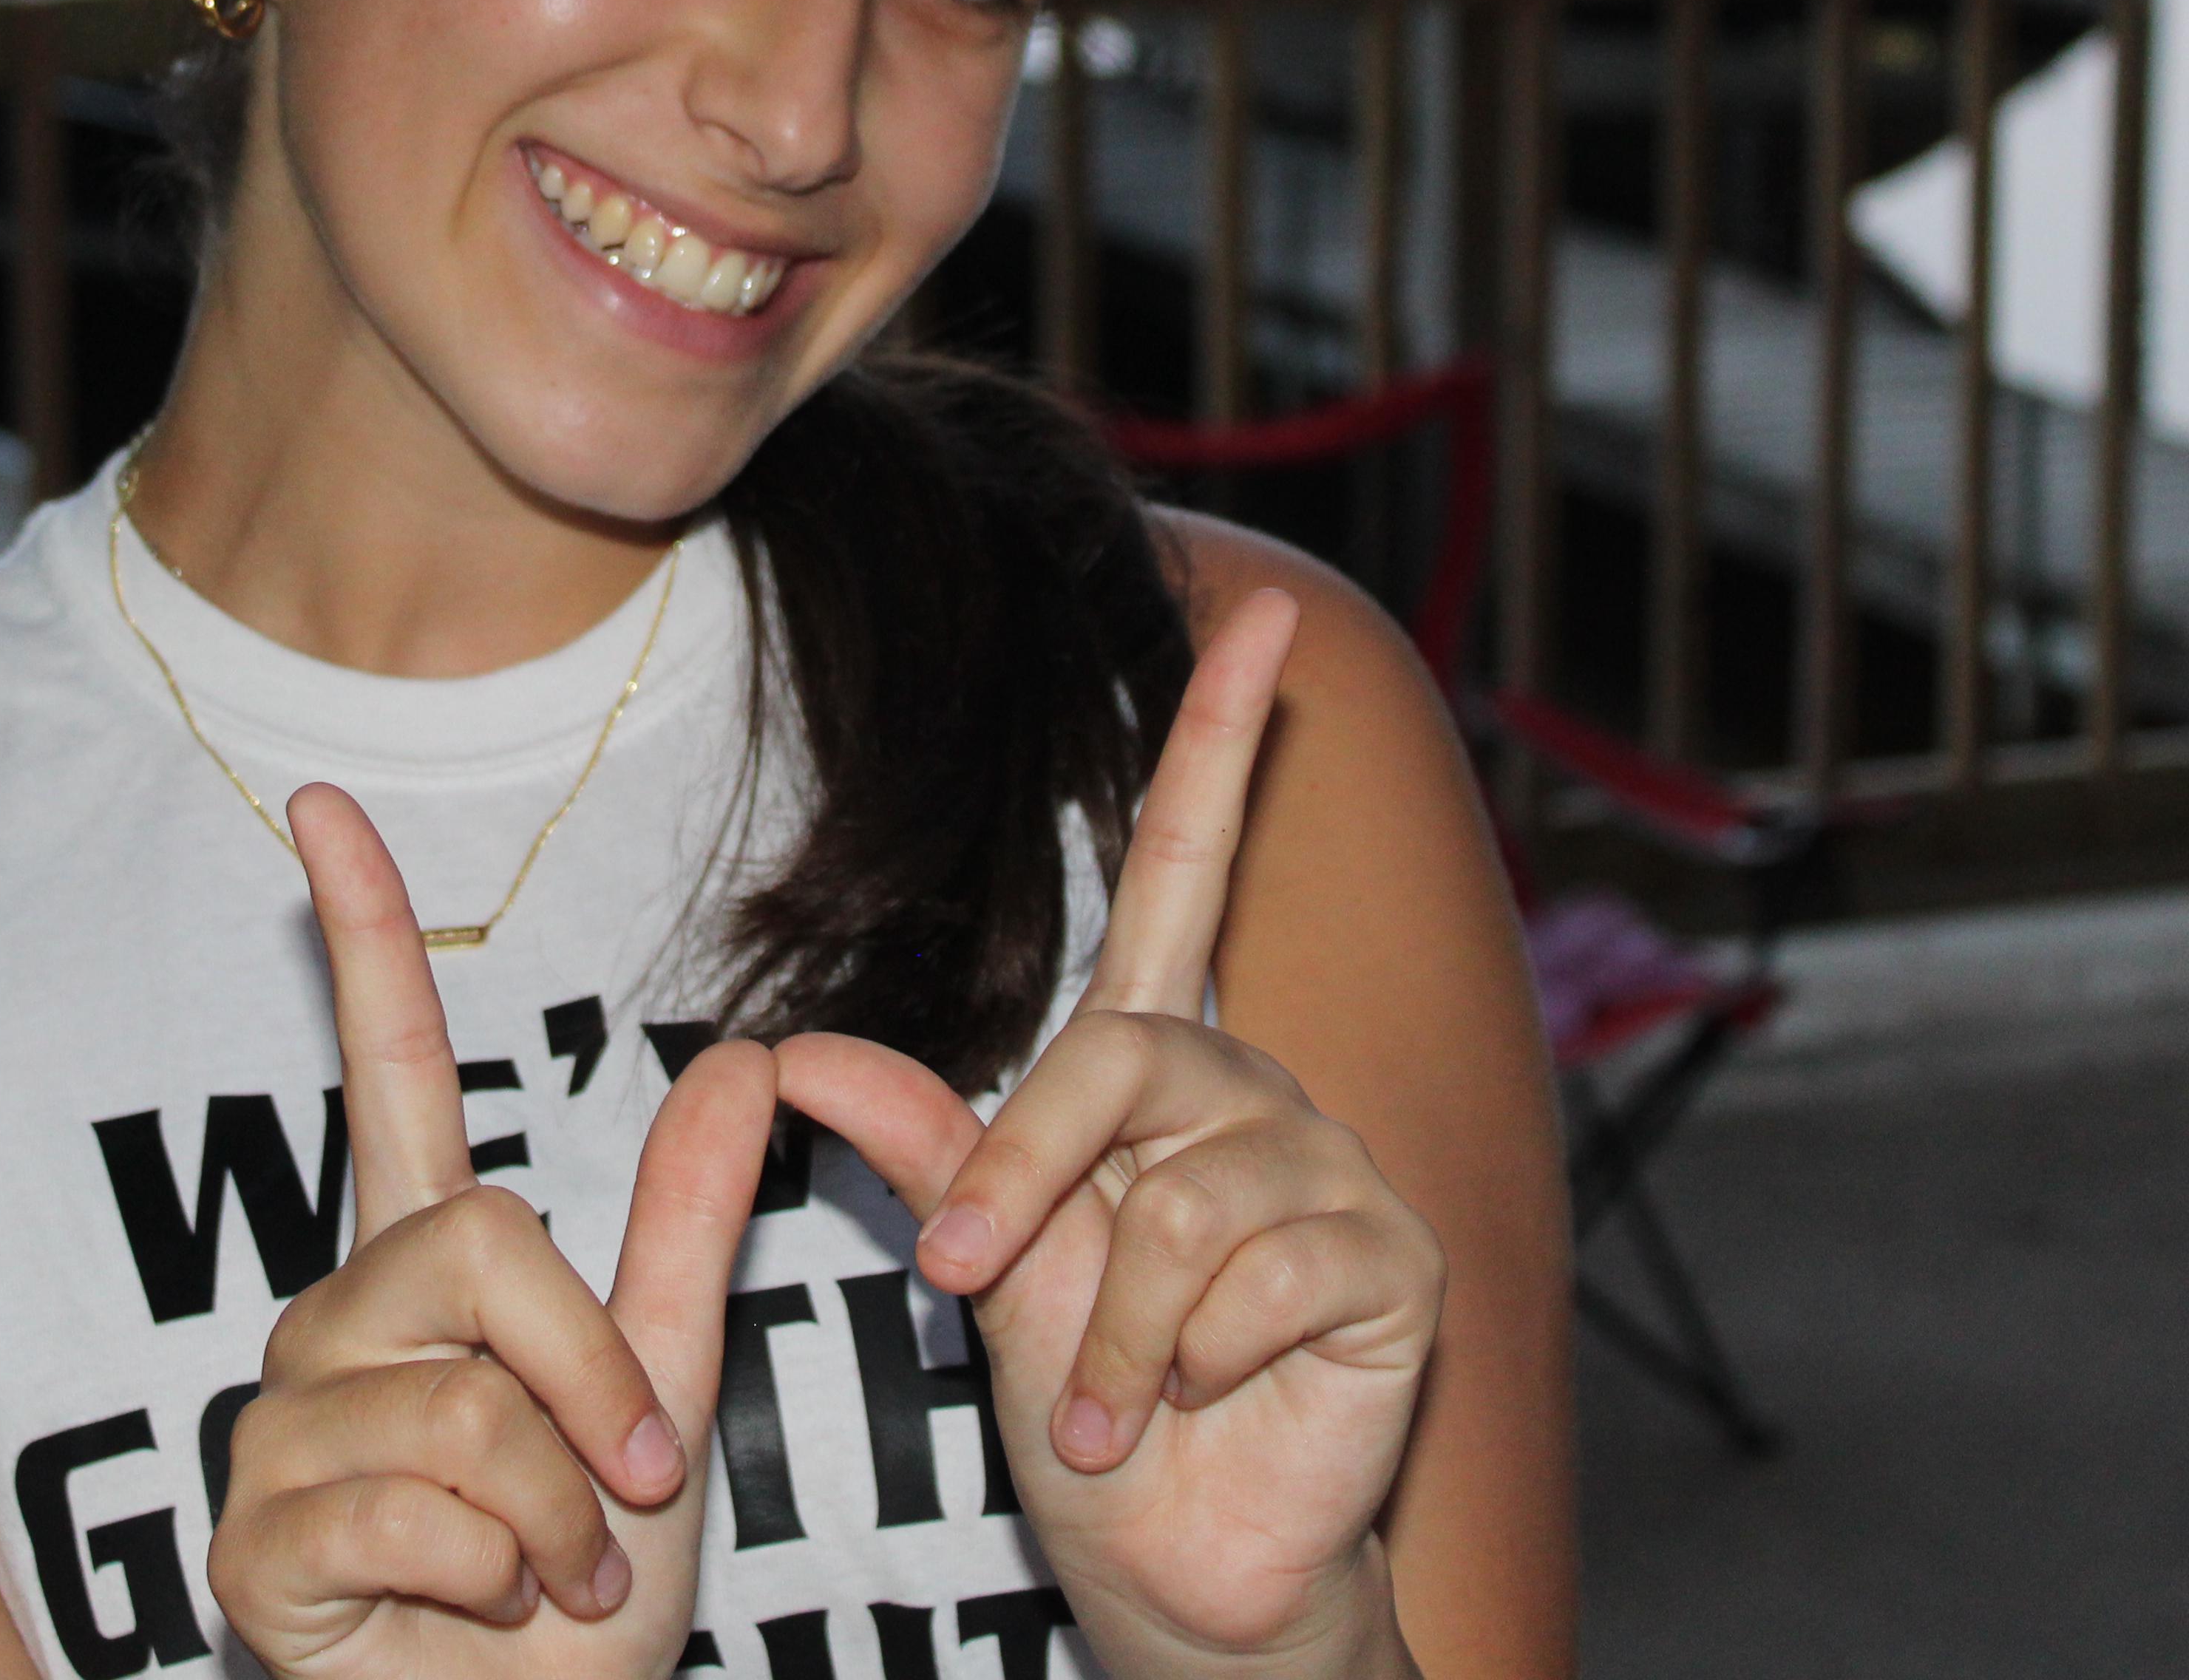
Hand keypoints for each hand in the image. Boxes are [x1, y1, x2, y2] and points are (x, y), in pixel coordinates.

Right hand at [208, 784, 777, 1679]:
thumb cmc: (584, 1600)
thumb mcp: (669, 1401)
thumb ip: (692, 1233)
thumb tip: (748, 1058)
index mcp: (426, 1277)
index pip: (387, 1078)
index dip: (365, 939)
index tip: (323, 804)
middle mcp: (335, 1326)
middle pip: (479, 1244)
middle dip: (594, 1378)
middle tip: (629, 1495)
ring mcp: (280, 1430)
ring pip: (464, 1400)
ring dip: (560, 1512)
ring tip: (553, 1576)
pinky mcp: (253, 1542)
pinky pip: (414, 1512)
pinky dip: (495, 1579)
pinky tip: (480, 1617)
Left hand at [783, 593, 1442, 1679]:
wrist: (1181, 1577)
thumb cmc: (1091, 1421)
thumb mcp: (985, 1273)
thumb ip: (922, 1154)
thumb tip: (797, 1055)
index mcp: (1157, 1068)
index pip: (1188, 872)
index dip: (1216, 741)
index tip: (1262, 611)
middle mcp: (1251, 1091)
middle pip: (1123, 1055)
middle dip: (1026, 1174)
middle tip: (965, 1284)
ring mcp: (1331, 1168)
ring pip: (1182, 1191)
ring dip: (1113, 1318)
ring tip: (1110, 1409)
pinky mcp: (1391, 1257)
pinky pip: (1263, 1267)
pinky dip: (1194, 1356)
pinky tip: (1198, 1409)